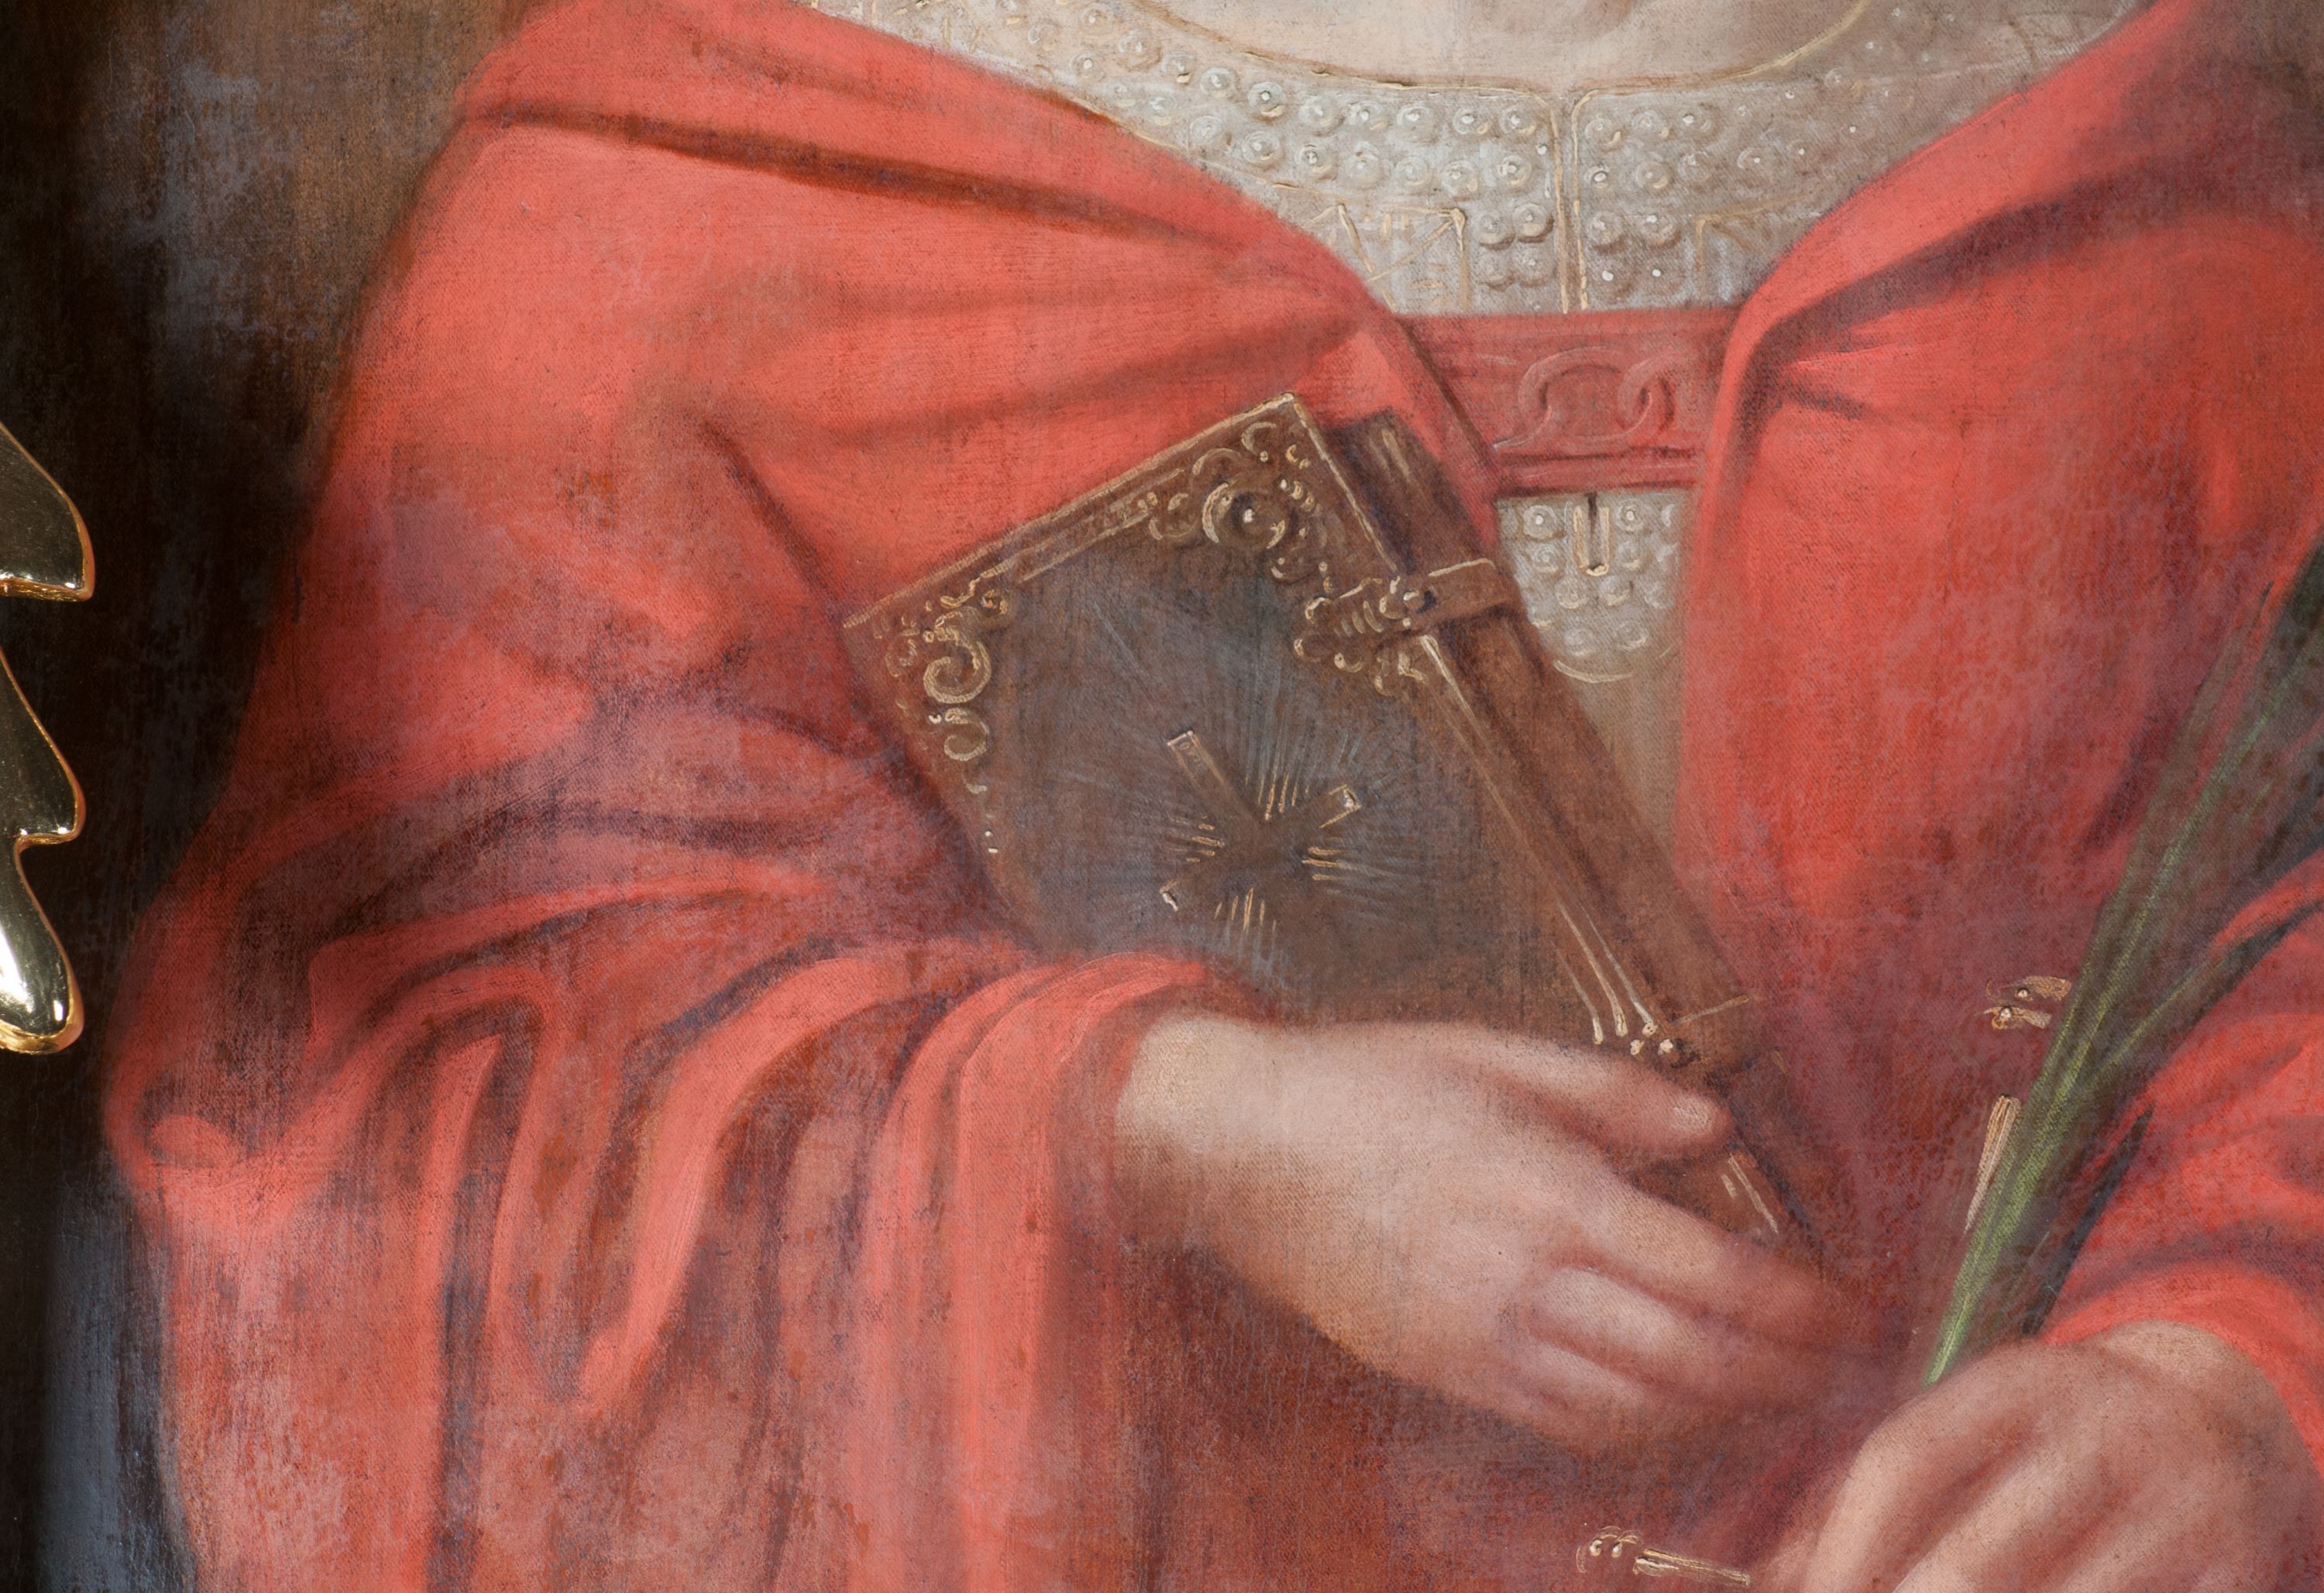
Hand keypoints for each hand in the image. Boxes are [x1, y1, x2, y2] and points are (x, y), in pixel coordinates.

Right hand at [1112, 1013, 1857, 1452]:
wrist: (1242, 1150)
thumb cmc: (1371, 1085)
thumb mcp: (1499, 1053)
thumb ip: (1620, 1094)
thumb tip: (1719, 1127)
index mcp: (1550, 1193)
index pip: (1713, 1278)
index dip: (1800, 1305)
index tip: (1853, 1304)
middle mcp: (1525, 1283)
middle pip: (1693, 1361)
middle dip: (1786, 1373)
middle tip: (1845, 1364)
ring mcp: (1485, 1342)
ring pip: (1638, 1409)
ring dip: (1726, 1410)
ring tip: (1783, 1390)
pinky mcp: (1452, 1373)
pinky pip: (1569, 1423)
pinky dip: (1644, 1426)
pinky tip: (1679, 1404)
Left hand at [1769, 1323, 2321, 1591]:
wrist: (2223, 1414)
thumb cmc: (2049, 1437)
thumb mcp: (1968, 1429)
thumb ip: (1862, 1493)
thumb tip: (1771, 1576)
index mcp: (2019, 1381)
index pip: (1905, 1460)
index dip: (1843, 1547)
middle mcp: (2104, 1431)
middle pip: (1974, 1563)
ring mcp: (2179, 1505)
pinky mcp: (2236, 1568)